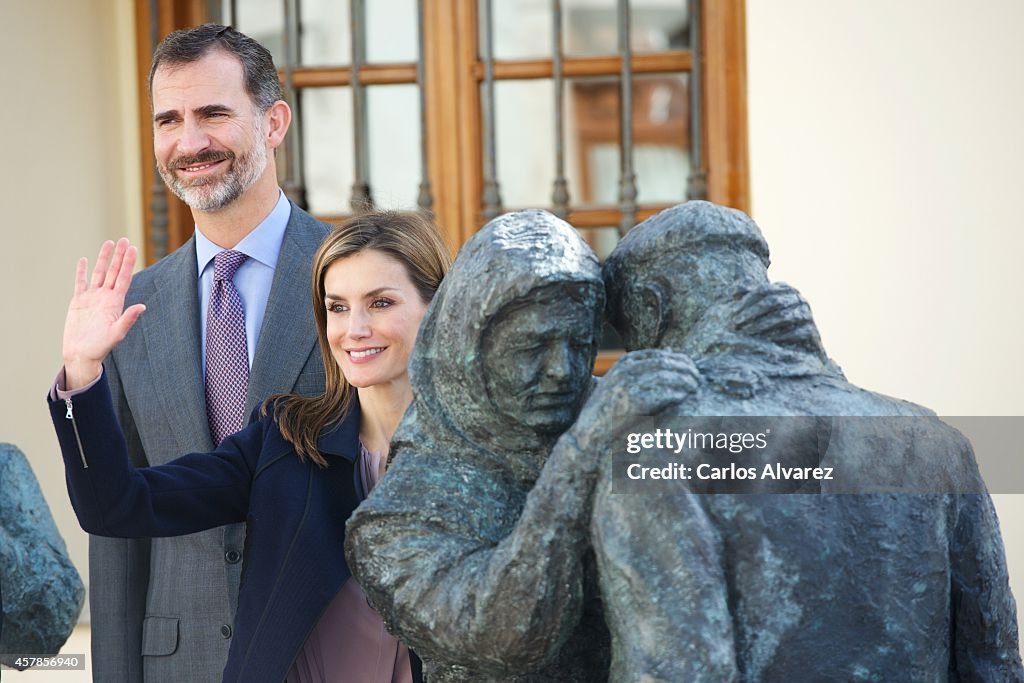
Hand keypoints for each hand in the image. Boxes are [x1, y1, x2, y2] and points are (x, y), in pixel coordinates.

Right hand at [62, 238, 145, 388]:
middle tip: (124, 239)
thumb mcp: (117, 333)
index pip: (124, 278)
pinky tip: (83, 259)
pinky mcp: (78, 301)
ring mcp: (92, 298)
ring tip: (109, 243)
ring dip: (104, 258)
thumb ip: (128, 319)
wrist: (82, 354)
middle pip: (114, 271)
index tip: (133, 248)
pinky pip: (80, 283)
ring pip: (98, 273)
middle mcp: (106, 297)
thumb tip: (142, 306)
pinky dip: (81, 271)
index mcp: (116, 303)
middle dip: (119, 256)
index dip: (128, 263)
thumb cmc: (101, 347)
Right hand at [571, 349, 699, 455]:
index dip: (679, 360)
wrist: (591, 431)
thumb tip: (671, 350)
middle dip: (685, 369)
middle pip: (665, 363)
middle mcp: (626, 370)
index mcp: (625, 363)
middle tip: (698, 378)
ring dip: (683, 380)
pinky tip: (684, 397)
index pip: (660, 355)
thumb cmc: (611, 407)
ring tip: (694, 387)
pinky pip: (661, 393)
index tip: (692, 368)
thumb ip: (645, 366)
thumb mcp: (624, 380)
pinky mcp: (633, 400)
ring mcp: (628, 384)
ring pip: (666, 376)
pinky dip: (675, 393)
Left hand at [731, 282, 824, 358]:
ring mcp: (806, 313)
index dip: (746, 301)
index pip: (763, 290)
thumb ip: (746, 296)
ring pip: (783, 316)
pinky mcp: (811, 330)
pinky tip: (764, 342)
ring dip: (762, 325)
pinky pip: (794, 332)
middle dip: (752, 313)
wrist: (798, 342)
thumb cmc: (772, 321)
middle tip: (736, 324)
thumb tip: (733, 291)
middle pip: (773, 301)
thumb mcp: (758, 306)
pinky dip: (778, 337)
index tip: (732, 313)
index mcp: (784, 288)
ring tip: (747, 333)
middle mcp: (797, 298)